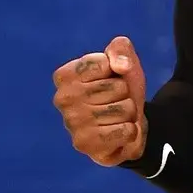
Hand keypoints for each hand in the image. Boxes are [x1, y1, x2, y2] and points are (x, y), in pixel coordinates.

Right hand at [52, 36, 147, 166]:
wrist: (128, 124)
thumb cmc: (121, 89)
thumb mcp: (124, 61)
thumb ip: (121, 49)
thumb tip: (120, 66)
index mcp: (65, 74)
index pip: (104, 63)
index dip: (117, 70)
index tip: (109, 78)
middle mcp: (62, 98)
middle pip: (116, 87)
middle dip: (124, 93)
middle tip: (114, 101)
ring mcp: (72, 123)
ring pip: (123, 109)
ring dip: (127, 113)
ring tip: (115, 117)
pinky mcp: (85, 144)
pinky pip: (125, 130)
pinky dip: (129, 131)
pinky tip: (117, 133)